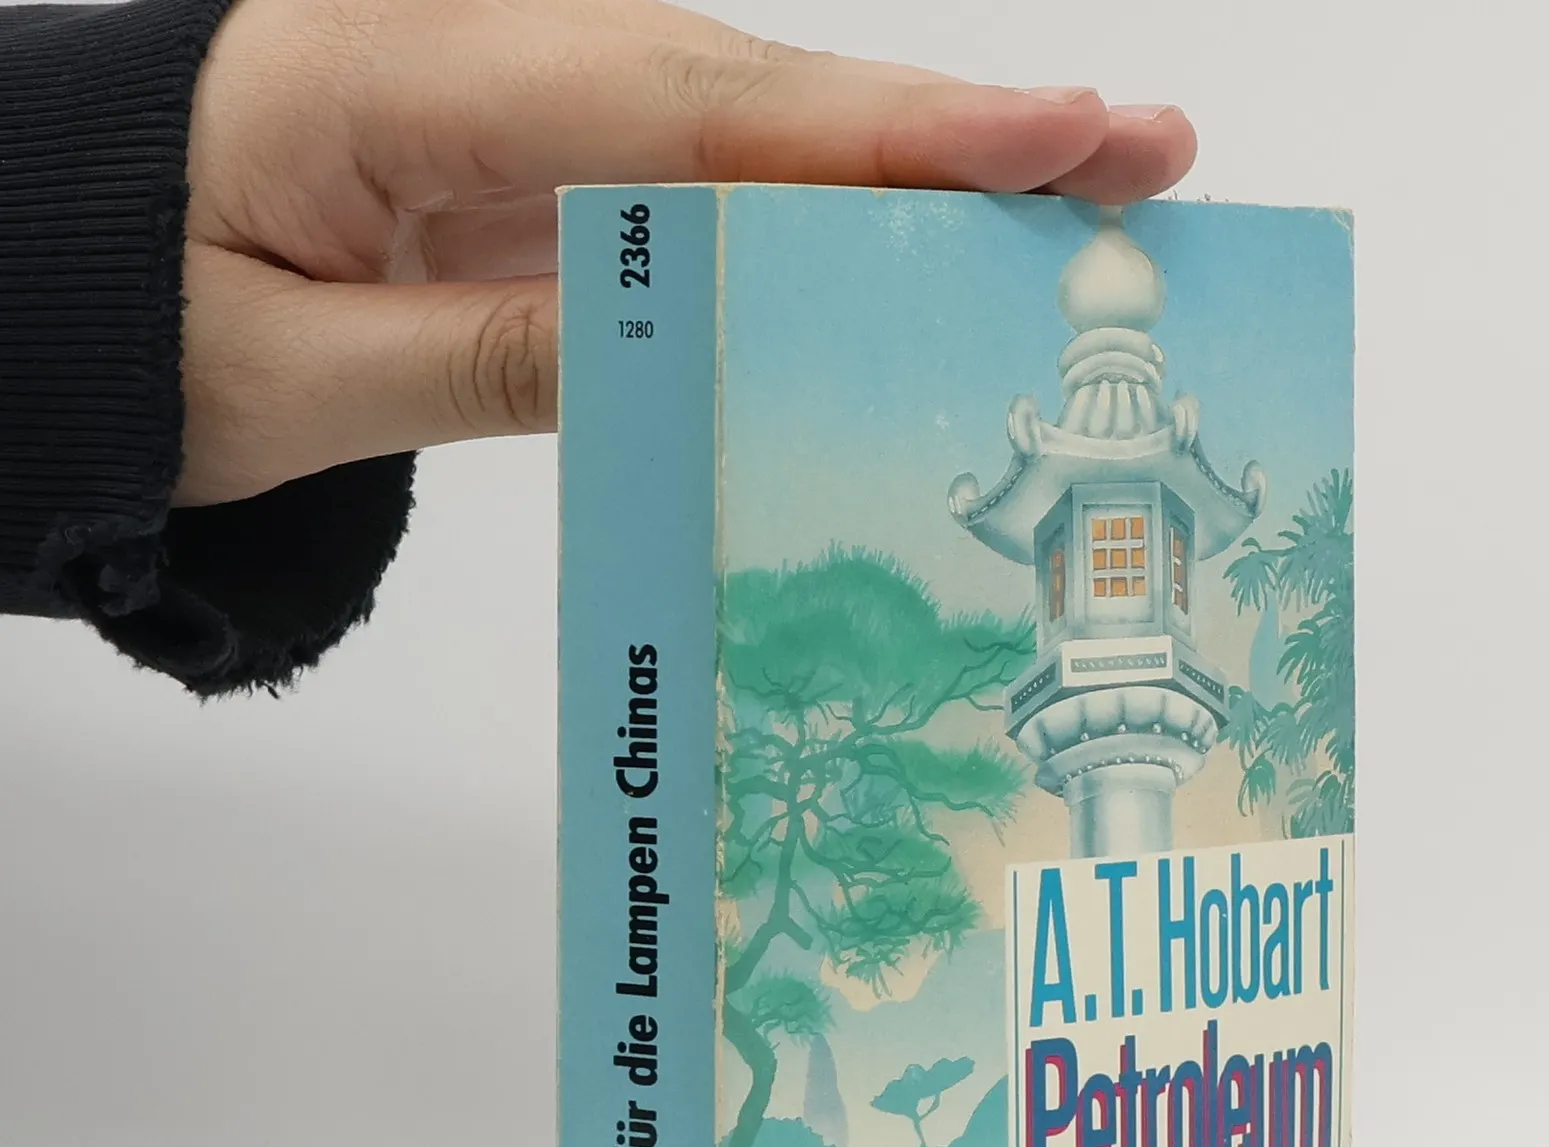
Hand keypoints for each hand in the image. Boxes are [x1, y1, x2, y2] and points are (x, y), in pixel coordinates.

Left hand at [177, 0, 1195, 505]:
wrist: (40, 278)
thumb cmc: (121, 322)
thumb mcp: (287, 372)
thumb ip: (482, 353)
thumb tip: (680, 345)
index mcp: (405, 81)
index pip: (687, 102)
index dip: (879, 130)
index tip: (1047, 139)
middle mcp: (489, 71)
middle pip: (757, 94)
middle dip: (953, 132)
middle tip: (1138, 157)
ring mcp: (521, 123)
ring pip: (750, 139)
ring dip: (911, 176)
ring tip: (1077, 205)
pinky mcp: (534, 181)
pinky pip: (700, 199)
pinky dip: (818, 231)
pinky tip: (915, 263)